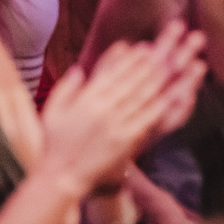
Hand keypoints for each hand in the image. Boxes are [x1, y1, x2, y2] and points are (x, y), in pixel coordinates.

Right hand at [40, 22, 205, 190]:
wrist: (61, 176)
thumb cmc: (54, 144)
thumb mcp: (53, 110)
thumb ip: (67, 87)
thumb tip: (79, 69)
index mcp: (86, 99)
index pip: (111, 73)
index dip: (128, 59)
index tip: (141, 47)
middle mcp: (102, 109)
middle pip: (130, 81)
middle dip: (147, 64)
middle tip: (163, 50)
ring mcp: (115, 125)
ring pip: (140, 97)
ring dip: (155, 80)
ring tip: (170, 67)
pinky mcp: (124, 142)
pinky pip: (144, 121)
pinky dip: (157, 107)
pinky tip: (168, 97)